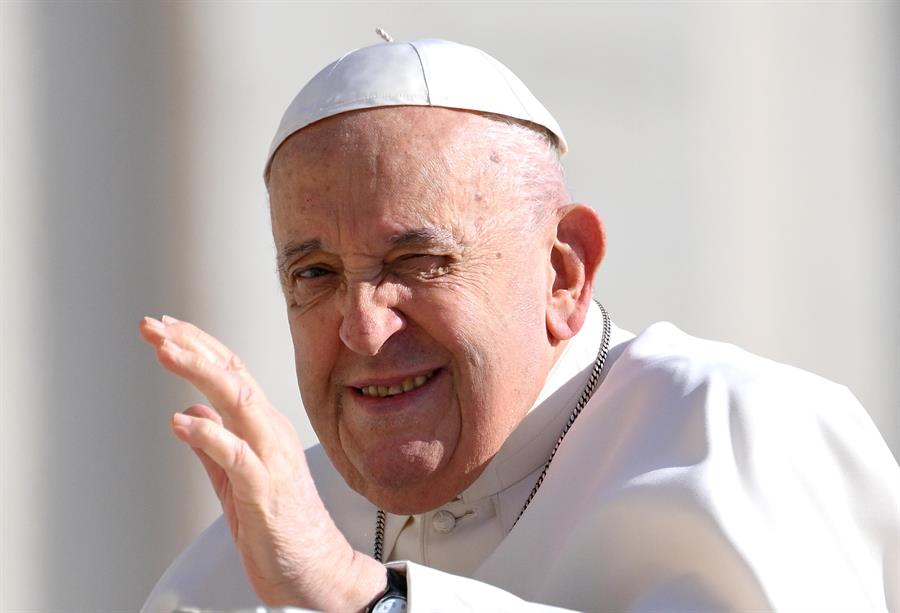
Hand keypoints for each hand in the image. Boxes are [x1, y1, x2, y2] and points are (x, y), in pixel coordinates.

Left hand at [139, 315, 385, 610]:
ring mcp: (272, 460)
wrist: (316, 572)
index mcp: (264, 428)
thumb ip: (215, 446)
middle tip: (154, 326)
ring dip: (200, 373)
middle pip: (234, 376)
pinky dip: (211, 436)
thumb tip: (192, 413)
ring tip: (166, 352)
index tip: (166, 328)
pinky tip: (183, 423)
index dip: (198, 347)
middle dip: (192, 346)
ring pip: (240, 403)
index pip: (231, 374)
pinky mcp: (267, 493)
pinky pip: (239, 458)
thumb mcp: (236, 480)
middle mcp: (271, 434)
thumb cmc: (282, 527)